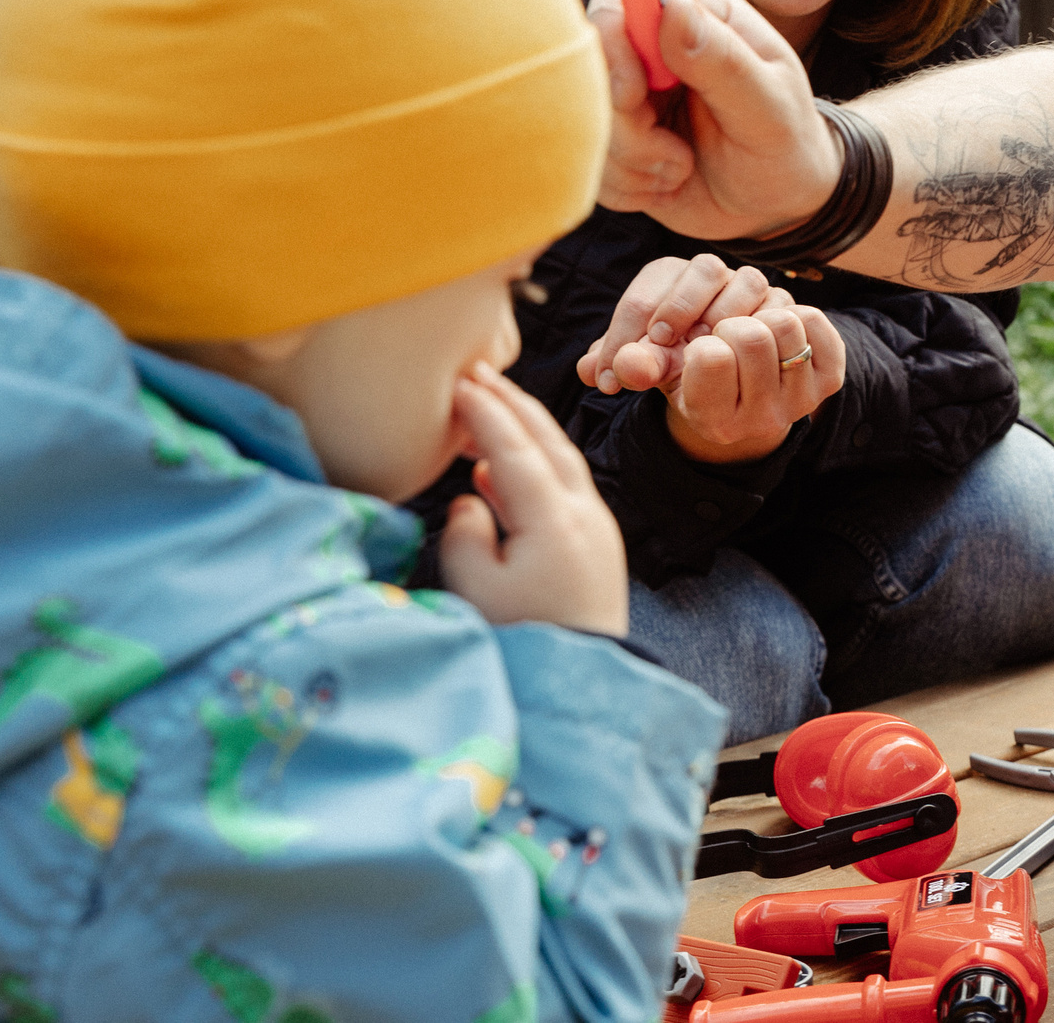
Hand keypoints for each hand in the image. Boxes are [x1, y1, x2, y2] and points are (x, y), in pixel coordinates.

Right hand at [439, 364, 629, 635]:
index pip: (514, 449)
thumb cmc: (524, 640)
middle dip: (512, 403)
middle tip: (477, 373)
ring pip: (560, 460)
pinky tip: (496, 472)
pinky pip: (563, 487)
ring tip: (485, 408)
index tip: (458, 382)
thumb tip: (470, 500)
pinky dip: (534, 464)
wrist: (582, 681)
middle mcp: (583, 514)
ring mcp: (595, 528)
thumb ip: (465, 535)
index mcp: (554, 520)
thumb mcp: (476, 590)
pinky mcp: (594, 547)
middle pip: (547, 441)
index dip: (485, 413)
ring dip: (524, 429)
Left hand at [576, 253, 794, 392]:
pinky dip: (770, 331)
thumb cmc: (675, 364)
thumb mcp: (646, 368)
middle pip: (703, 269)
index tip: (610, 379)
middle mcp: (713, 272)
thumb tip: (590, 371)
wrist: (722, 379)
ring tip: (707, 354)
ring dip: (727, 320)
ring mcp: (755, 287)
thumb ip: (623, 365)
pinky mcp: (788, 307)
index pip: (644, 295)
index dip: (624, 336)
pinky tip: (749, 362)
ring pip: (749, 282)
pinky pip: (787, 309)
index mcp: (668, 276)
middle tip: (662, 348)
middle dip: (680, 308)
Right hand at [576, 255, 846, 463]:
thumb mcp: (656, 368)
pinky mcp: (828, 377)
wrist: (739, 395)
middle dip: (725, 319)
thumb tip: (627, 364)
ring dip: (756, 311)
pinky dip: (791, 312)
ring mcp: (800, 399)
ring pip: (785, 322)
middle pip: (752, 335)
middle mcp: (762, 419)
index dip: (689, 331)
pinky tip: (771, 326)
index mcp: (715, 420)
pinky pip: (815, 320)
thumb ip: (635, 364)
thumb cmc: (687, 369)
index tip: (678, 336)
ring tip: (740, 326)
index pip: (711, 358)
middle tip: (713, 329)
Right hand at [592, 0, 840, 240]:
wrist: (776, 206)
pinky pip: (589, 161)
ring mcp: (629, 93)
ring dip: (633, 161)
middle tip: (675, 152)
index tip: (635, 93)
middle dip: (625, 122)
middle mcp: (653, 48)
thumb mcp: (769, 109)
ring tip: (682, 167)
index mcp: (696, 16)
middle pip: (588, 65)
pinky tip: (667, 182)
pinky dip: (627, 184)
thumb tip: (675, 7)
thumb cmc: (785, 147)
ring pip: (586, 120)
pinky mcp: (614, 138)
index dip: (611, 41)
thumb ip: (723, 61)